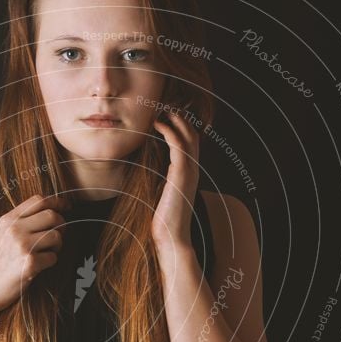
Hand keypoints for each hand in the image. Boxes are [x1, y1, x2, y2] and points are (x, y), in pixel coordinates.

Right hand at [0, 193, 67, 320]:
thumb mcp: (0, 235)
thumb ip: (19, 223)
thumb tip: (49, 215)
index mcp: (8, 220)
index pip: (38, 200)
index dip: (57, 202)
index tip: (66, 207)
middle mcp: (15, 229)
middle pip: (52, 216)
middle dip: (62, 225)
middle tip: (59, 236)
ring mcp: (22, 246)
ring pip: (56, 236)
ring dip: (58, 246)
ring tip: (47, 253)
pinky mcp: (29, 264)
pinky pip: (53, 257)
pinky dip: (51, 262)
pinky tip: (39, 266)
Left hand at [151, 109, 199, 248]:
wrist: (171, 238)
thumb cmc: (163, 219)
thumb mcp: (160, 193)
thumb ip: (159, 178)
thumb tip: (147, 169)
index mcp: (188, 173)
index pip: (189, 140)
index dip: (179, 124)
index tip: (163, 112)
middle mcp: (193, 169)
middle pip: (192, 132)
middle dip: (179, 115)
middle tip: (162, 103)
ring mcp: (190, 171)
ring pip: (188, 135)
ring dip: (175, 118)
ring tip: (160, 107)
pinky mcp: (182, 175)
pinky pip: (179, 145)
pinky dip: (170, 131)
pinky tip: (157, 124)